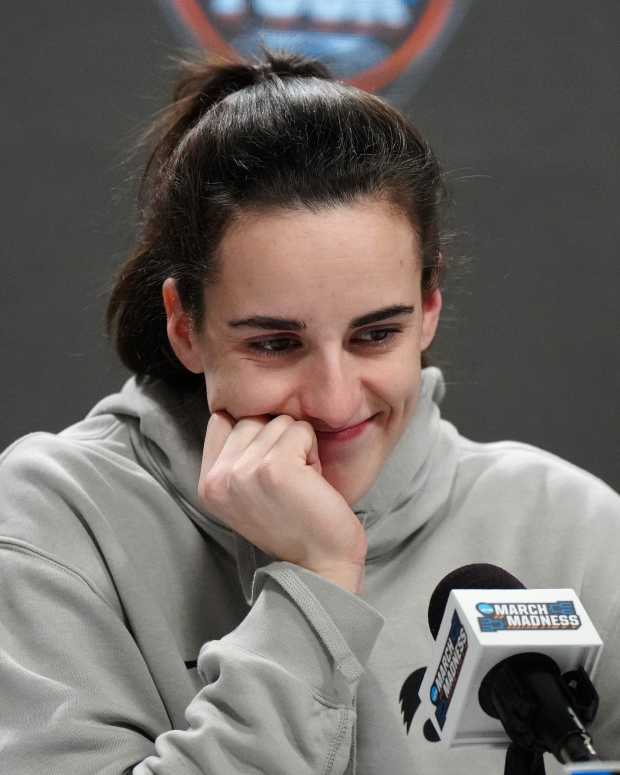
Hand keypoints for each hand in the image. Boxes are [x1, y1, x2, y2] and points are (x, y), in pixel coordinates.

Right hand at [197, 411, 367, 592]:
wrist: (320, 564)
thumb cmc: (294, 523)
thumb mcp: (247, 489)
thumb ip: (236, 453)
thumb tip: (240, 407)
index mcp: (207, 482)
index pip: (223, 419)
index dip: (255, 433)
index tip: (269, 469)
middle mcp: (218, 477)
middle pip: (253, 417)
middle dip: (279, 441)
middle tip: (289, 481)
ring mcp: (243, 472)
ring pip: (280, 421)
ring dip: (299, 447)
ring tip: (300, 483)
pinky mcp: (274, 468)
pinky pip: (301, 430)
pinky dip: (313, 452)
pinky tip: (311, 482)